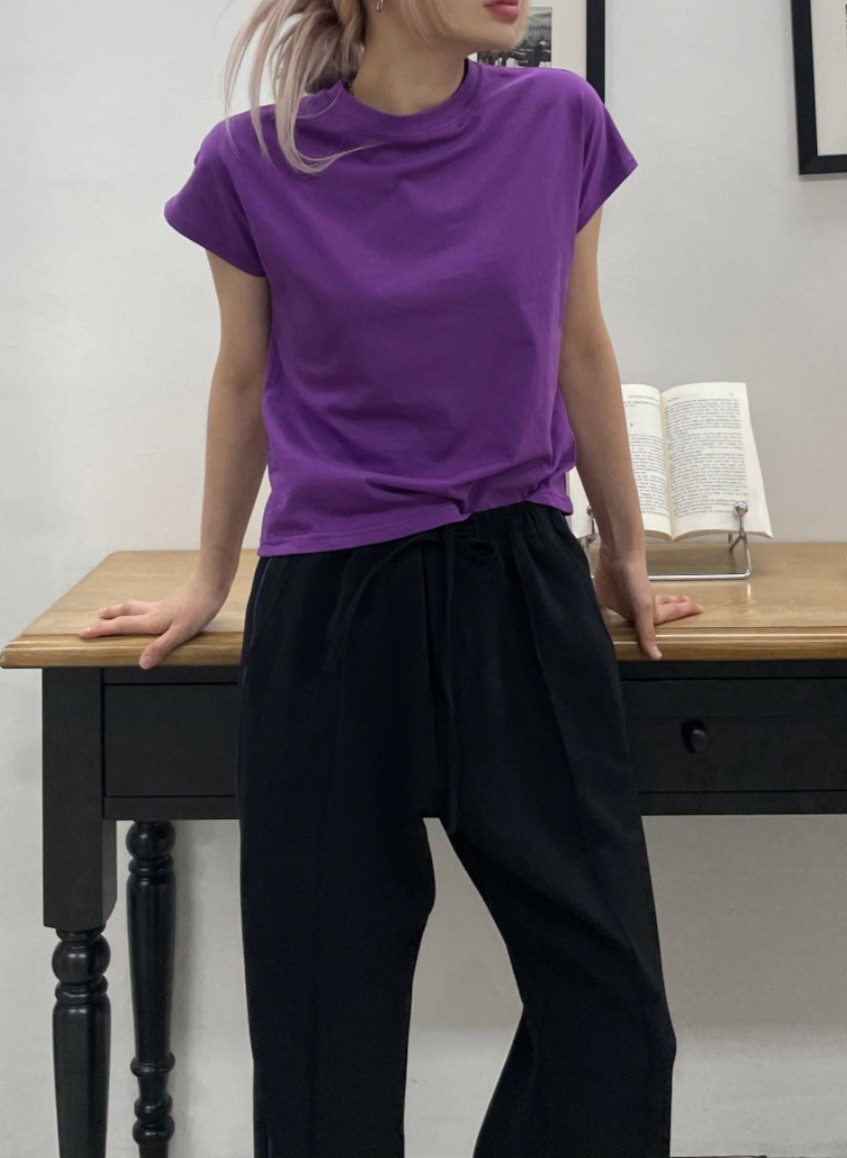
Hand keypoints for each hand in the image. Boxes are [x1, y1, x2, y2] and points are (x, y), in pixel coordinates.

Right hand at [77, 577, 227, 669]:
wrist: (210, 587)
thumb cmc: (197, 611)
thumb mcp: (180, 633)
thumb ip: (160, 647)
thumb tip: (141, 663)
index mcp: (151, 621)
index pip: (121, 627)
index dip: (102, 630)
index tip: (84, 633)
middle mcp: (153, 612)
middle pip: (124, 613)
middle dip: (107, 618)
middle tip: (94, 620)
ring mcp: (162, 606)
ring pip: (134, 607)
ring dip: (120, 610)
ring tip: (111, 611)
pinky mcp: (171, 602)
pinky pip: (146, 606)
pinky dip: (136, 608)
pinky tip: (145, 610)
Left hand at [590, 545, 702, 660]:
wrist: (617, 556)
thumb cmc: (634, 580)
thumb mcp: (644, 608)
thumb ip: (647, 632)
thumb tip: (656, 657)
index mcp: (650, 609)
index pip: (669, 613)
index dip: (683, 612)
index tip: (699, 608)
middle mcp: (639, 604)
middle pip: (658, 606)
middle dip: (671, 606)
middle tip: (685, 601)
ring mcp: (623, 598)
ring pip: (635, 606)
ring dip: (642, 609)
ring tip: (651, 608)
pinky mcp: (605, 595)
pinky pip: (607, 606)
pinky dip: (607, 610)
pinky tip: (605, 611)